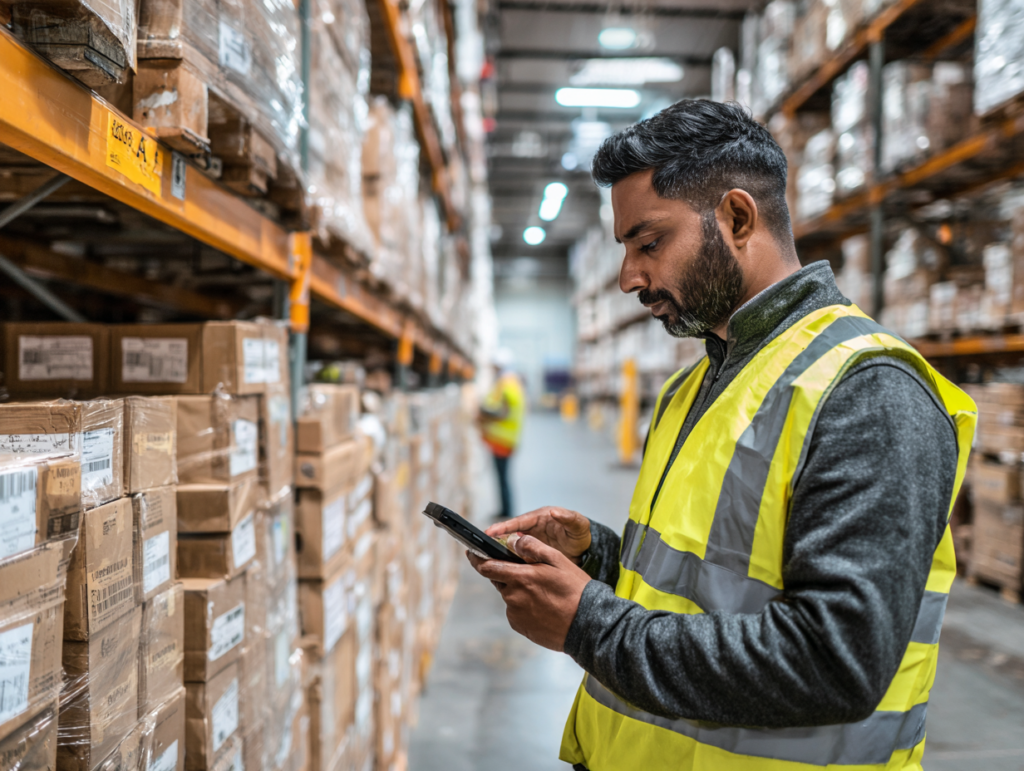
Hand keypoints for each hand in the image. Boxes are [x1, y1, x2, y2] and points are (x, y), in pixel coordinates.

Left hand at [467, 535, 590, 651]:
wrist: (588, 626)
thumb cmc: (575, 591)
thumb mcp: (558, 560)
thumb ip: (532, 547)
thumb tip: (513, 539)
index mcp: (520, 577)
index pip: (486, 566)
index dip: (477, 558)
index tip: (471, 553)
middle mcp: (513, 597)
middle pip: (499, 580)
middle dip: (508, 574)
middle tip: (531, 574)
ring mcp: (515, 614)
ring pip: (510, 596)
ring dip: (519, 590)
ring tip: (544, 593)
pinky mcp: (520, 627)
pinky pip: (516, 611)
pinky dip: (525, 606)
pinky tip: (543, 606)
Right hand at [486, 506, 590, 563]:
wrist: (585, 551)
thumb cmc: (580, 535)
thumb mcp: (578, 525)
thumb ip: (568, 518)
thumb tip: (554, 512)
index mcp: (539, 517)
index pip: (518, 521)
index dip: (504, 527)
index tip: (490, 532)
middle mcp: (532, 527)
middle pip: (510, 533)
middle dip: (495, 538)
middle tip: (480, 546)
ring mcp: (530, 540)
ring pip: (511, 545)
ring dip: (498, 550)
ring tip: (483, 557)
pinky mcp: (531, 553)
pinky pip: (517, 555)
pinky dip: (508, 559)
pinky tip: (500, 567)